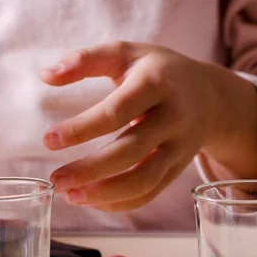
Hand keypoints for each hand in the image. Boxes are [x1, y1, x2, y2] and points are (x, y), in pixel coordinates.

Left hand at [40, 41, 256, 211]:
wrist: (210, 95)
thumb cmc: (157, 71)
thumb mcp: (125, 53)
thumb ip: (85, 60)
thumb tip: (46, 75)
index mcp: (156, 84)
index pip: (116, 112)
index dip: (81, 129)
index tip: (49, 141)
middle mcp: (173, 118)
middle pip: (130, 151)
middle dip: (89, 170)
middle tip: (57, 180)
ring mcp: (179, 148)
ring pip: (144, 180)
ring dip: (104, 194)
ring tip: (71, 197)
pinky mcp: (178, 169)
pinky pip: (150, 193)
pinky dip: (120, 203)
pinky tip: (92, 201)